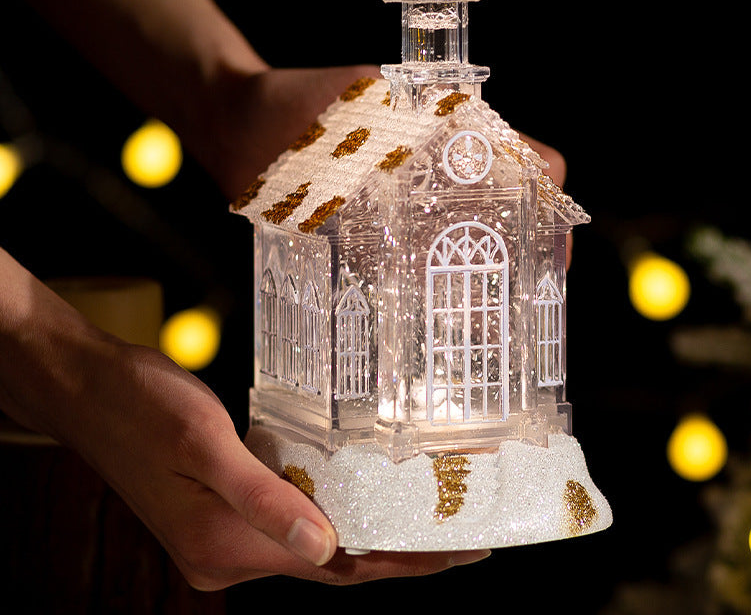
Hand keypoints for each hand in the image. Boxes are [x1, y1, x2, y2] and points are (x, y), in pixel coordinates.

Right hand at [0, 249, 488, 589]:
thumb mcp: (205, 444)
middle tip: (455, 534)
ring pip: (310, 539)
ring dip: (363, 528)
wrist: (90, 389)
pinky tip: (353, 489)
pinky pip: (286, 516)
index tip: (454, 554)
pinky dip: (327, 507)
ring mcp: (220, 533)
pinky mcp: (218, 508)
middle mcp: (225, 552)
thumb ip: (264, 501)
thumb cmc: (143, 407)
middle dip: (393, 551)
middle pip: (328, 560)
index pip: (333, 566)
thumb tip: (327, 546)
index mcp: (225, 547)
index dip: (398, 563)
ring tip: (417, 512)